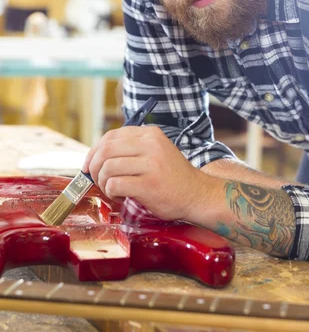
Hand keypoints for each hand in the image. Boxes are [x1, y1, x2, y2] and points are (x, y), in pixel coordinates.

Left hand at [82, 125, 207, 220]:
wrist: (197, 195)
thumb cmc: (172, 177)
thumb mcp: (156, 152)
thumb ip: (132, 149)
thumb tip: (97, 156)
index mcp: (150, 134)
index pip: (110, 136)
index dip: (94, 151)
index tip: (89, 165)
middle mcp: (150, 145)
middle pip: (105, 150)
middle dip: (94, 167)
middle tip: (97, 180)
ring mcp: (150, 164)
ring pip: (107, 168)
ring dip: (103, 183)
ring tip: (113, 190)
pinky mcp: (148, 184)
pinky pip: (114, 184)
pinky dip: (111, 193)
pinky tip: (121, 197)